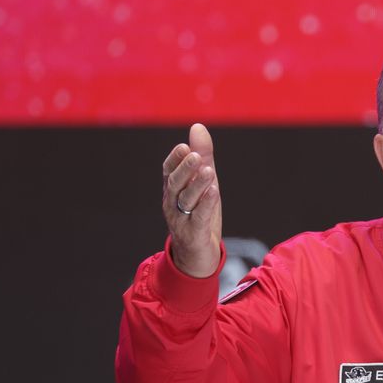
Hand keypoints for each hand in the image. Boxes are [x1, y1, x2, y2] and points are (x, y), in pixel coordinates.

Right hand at [162, 124, 222, 277]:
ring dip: (197, 185)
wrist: (197, 256)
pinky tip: (214, 191)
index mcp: (173, 191)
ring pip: (186, 200)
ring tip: (208, 171)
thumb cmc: (199, 214)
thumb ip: (203, 155)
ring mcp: (181, 220)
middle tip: (195, 155)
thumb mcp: (203, 183)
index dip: (175, 159)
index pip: (168, 171)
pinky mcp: (194, 234)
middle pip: (175, 184)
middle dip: (184, 169)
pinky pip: (199, 217)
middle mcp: (172, 204)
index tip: (184, 147)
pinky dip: (206, 204)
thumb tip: (198, 126)